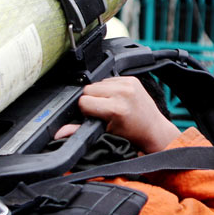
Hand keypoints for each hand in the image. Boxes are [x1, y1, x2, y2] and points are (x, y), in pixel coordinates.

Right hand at [54, 76, 179, 153]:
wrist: (154, 131)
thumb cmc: (132, 136)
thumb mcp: (104, 134)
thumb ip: (79, 131)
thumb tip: (59, 133)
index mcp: (116, 108)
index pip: (84, 101)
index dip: (85, 111)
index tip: (93, 117)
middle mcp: (123, 93)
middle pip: (88, 90)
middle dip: (91, 101)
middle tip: (102, 113)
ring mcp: (128, 83)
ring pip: (97, 83)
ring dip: (99, 93)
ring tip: (109, 106)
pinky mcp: (131, 79)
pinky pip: (108, 79)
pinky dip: (108, 88)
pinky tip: (116, 99)